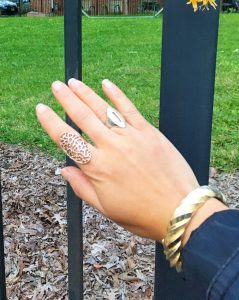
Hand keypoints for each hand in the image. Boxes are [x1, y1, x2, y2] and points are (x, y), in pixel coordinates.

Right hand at [36, 79, 198, 240]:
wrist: (180, 210)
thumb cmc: (142, 215)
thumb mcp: (106, 208)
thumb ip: (82, 186)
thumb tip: (64, 169)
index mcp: (97, 168)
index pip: (66, 139)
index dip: (51, 122)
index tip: (41, 109)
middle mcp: (111, 148)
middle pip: (82, 117)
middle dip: (66, 99)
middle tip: (55, 86)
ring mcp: (131, 137)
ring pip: (103, 110)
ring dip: (86, 94)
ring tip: (73, 82)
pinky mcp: (149, 132)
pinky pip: (129, 109)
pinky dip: (117, 95)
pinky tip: (106, 84)